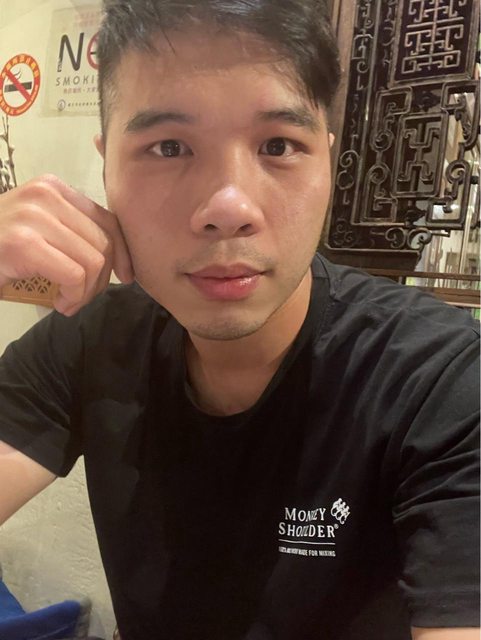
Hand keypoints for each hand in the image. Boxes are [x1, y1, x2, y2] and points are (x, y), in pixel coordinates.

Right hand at [0, 174, 133, 315]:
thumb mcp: (38, 231)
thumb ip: (70, 233)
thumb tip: (117, 259)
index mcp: (53, 188)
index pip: (108, 219)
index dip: (124, 252)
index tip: (125, 277)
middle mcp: (47, 194)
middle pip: (105, 242)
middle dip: (102, 279)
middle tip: (80, 297)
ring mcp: (34, 216)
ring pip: (94, 261)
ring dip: (87, 292)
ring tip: (68, 302)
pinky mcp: (24, 242)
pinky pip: (76, 275)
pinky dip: (74, 297)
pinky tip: (60, 304)